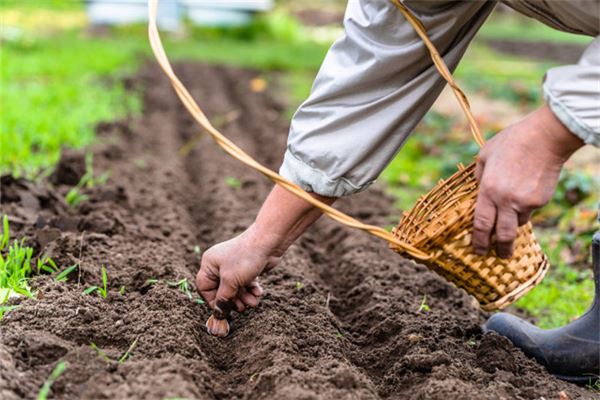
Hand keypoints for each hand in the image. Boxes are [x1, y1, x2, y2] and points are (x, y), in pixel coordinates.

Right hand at [197, 185, 333, 335]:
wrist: (269, 243)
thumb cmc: (245, 259)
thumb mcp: (231, 282)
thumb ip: (223, 300)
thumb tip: (218, 315)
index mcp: (209, 264)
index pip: (204, 288)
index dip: (213, 301)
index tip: (223, 310)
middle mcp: (219, 265)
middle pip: (221, 291)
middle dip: (233, 301)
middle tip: (242, 308)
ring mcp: (234, 266)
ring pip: (235, 289)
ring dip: (244, 298)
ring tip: (253, 302)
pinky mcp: (247, 268)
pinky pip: (245, 284)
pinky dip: (251, 290)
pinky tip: (258, 293)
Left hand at [473, 104, 582, 257]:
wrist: (544, 137)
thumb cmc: (511, 142)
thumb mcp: (485, 155)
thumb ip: (479, 175)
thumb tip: (477, 187)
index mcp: (488, 190)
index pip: (481, 224)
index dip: (478, 240)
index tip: (478, 250)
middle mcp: (506, 201)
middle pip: (502, 235)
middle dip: (499, 249)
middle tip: (498, 256)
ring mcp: (526, 202)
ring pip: (518, 223)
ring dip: (512, 222)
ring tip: (510, 213)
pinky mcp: (541, 200)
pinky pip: (530, 210)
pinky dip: (525, 208)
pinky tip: (525, 193)